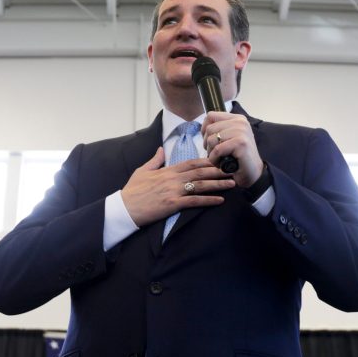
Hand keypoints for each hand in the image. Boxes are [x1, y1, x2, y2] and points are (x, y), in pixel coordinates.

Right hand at [121, 147, 236, 225]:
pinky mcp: (172, 204)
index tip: (220, 160)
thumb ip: (155, 160)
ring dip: (217, 184)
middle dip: (217, 170)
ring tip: (231, 184)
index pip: (191, 163)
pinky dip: (208, 200)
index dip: (207, 161)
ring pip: (200, 185)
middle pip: (200, 172)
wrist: (125, 207)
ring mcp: (173, 191)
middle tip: (232, 169)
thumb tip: (161, 149)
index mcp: (167, 170)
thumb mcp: (142, 170)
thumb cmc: (132, 190)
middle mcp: (172, 179)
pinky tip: (219, 201)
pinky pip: (194, 201)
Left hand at [201, 112, 263, 187]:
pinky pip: (217, 150)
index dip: (205, 129)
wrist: (253, 173)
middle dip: (208, 144)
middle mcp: (240, 122)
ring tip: (220, 159)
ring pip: (212, 139)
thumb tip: (204, 127)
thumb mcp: (229, 138)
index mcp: (237, 118)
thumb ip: (219, 129)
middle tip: (216, 154)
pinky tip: (221, 164)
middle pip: (210, 128)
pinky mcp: (240, 143)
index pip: (211, 116)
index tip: (209, 141)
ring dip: (211, 153)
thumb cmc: (238, 157)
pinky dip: (215, 160)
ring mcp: (241, 132)